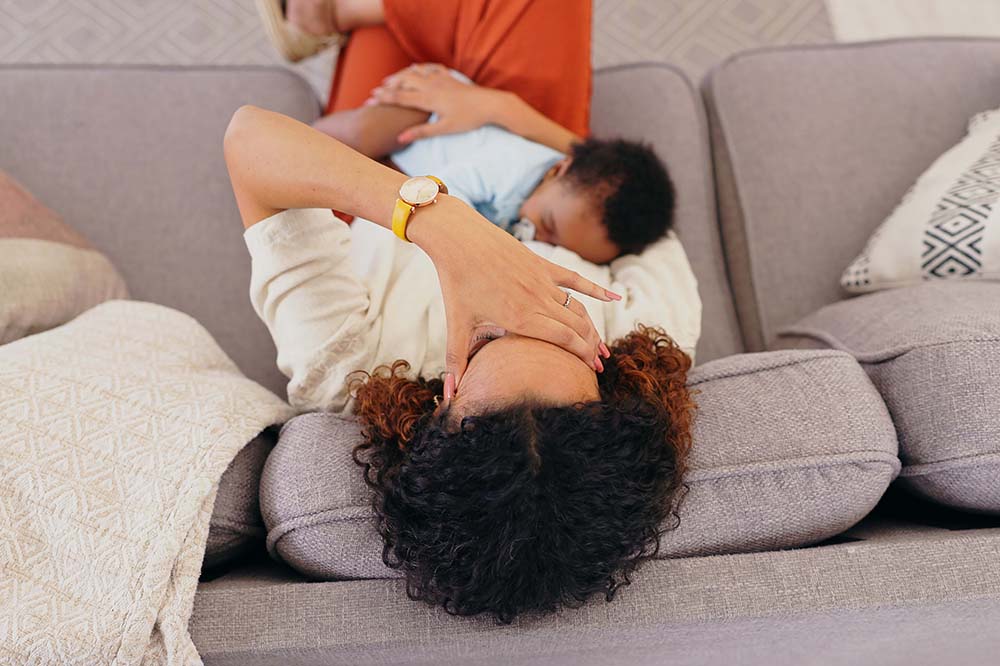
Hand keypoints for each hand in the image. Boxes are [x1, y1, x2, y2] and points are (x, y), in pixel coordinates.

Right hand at [364, 63, 498, 143]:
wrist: (491, 104)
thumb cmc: (469, 119)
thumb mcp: (444, 129)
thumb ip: (421, 133)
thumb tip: (400, 138)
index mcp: (428, 99)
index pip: (400, 97)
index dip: (383, 98)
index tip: (368, 100)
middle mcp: (431, 85)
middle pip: (403, 81)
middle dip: (387, 86)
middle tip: (374, 92)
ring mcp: (440, 78)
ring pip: (414, 72)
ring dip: (400, 76)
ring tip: (388, 81)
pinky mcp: (448, 76)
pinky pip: (428, 68)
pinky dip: (418, 68)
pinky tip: (415, 69)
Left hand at [406, 195, 619, 398]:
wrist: (459, 238)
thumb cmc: (456, 283)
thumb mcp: (457, 325)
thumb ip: (457, 362)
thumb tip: (449, 396)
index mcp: (522, 318)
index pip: (565, 341)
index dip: (583, 356)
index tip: (592, 371)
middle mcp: (538, 300)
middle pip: (577, 327)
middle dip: (591, 348)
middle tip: (599, 366)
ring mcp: (543, 281)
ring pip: (578, 308)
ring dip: (593, 328)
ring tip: (601, 346)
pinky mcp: (543, 265)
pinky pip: (576, 280)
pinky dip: (597, 290)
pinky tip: (614, 298)